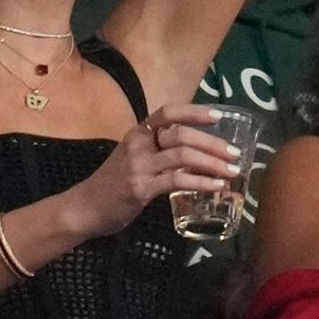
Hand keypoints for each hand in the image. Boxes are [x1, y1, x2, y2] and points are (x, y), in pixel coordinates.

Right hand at [68, 103, 242, 238]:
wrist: (85, 207)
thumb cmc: (113, 183)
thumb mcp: (134, 158)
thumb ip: (160, 152)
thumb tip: (197, 152)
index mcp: (138, 133)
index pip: (168, 112)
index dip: (194, 111)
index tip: (218, 114)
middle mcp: (138, 144)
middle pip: (181, 134)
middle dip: (212, 142)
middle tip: (234, 152)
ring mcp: (139, 166)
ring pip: (182, 155)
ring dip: (212, 163)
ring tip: (232, 171)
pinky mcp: (141, 188)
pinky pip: (177, 180)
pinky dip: (201, 182)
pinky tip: (215, 187)